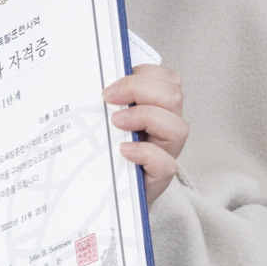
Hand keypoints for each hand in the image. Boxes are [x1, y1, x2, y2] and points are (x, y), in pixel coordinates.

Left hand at [103, 63, 188, 202]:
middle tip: (108, 99)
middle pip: (174, 95)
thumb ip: (107, 100)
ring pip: (178, 127)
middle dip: (139, 89)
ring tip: (116, 123)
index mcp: (157, 106)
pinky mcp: (160, 177)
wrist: (105, 191)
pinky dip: (146, 153)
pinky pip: (167, 163)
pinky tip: (124, 150)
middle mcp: (167, 125)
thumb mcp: (105, 119)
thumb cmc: (107, 150)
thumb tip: (88, 80)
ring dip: (145, 117)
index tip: (111, 83)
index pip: (166, 78)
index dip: (142, 74)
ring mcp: (167, 151)